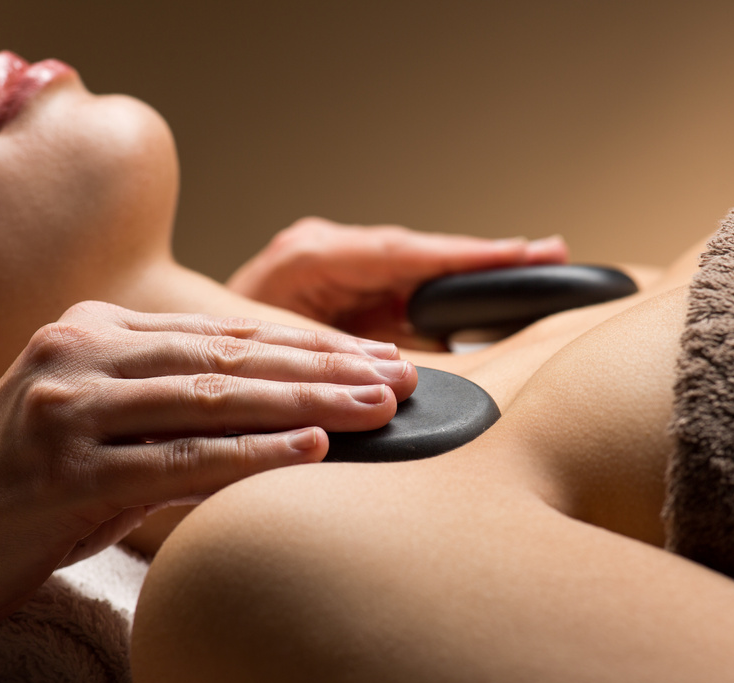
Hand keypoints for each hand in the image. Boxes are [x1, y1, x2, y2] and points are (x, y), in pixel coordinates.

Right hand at [0, 300, 415, 639]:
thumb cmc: (16, 489)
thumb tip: (281, 420)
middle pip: (232, 358)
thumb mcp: (98, 428)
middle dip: (326, 368)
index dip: (307, 348)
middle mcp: (82, 355)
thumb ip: (170, 407)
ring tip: (379, 408)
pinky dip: (253, 456)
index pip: (225, 337)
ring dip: (309, 404)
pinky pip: (178, 461)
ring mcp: (70, 411)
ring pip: (215, 398)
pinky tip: (313, 454)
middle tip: (401, 378)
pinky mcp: (64, 472)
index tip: (375, 360)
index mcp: (94, 333)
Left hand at [227, 217, 568, 347]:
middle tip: (551, 254)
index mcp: (308, 261)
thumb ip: (340, 361)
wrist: (181, 371)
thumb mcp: (279, 361)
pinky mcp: (343, 296)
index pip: (403, 253)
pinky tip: (490, 292)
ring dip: (472, 273)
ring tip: (537, 266)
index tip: (522, 254)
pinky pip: (402, 291)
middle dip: (484, 258)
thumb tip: (404, 377)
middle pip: (420, 255)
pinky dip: (445, 292)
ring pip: (416, 271)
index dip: (465, 257)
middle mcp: (326, 255)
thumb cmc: (221, 366)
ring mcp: (335, 273)